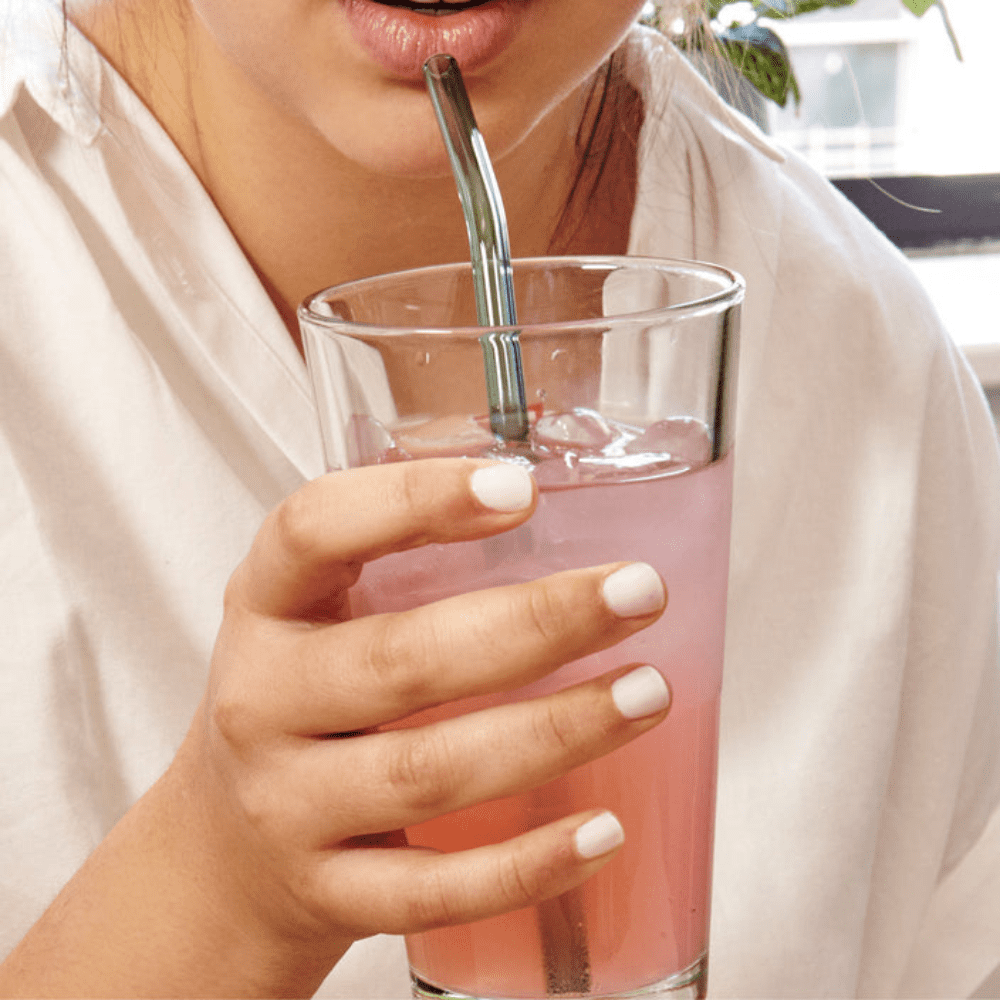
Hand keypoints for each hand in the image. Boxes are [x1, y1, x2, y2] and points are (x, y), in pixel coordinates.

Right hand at [0, 458, 668, 998]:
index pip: (315, 531)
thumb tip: (567, 504)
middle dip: (536, 624)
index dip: (413, 501)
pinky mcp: (328, 892)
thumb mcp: (318, 612)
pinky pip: (432, 890)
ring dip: (553, 731)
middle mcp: (263, 701)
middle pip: (401, 660)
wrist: (227, 844)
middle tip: (638, 591)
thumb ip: (404, 557)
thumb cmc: (304, 697)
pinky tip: (602, 830)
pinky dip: (525, 865)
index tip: (520, 488)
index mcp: (268, 605)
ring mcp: (289, 805)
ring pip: (429, 773)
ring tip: (648, 693)